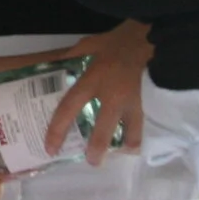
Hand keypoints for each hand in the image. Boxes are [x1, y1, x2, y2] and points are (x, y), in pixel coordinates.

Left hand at [48, 20, 150, 161]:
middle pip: (103, 130)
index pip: (69, 108)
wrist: (147, 38)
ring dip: (122, 147)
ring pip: (130, 133)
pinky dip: (137, 136)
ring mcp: (133, 102)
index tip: (50, 148)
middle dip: (96, 149)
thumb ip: (70, 60)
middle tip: (91, 162)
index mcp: (93, 80)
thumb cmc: (115, 43)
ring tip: (117, 156)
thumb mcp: (87, 46)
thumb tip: (50, 71)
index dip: (58, 130)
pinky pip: (142, 125)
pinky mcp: (147, 103)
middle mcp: (112, 95)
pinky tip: (132, 144)